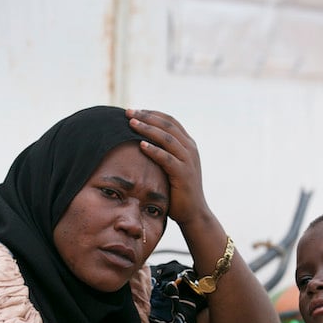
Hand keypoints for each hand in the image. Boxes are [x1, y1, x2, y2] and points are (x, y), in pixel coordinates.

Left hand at [125, 109, 208, 226]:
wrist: (193, 212)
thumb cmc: (178, 190)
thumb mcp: (172, 166)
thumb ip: (163, 152)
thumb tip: (141, 141)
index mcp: (187, 144)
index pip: (170, 121)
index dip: (152, 113)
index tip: (135, 110)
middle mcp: (190, 149)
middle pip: (167, 125)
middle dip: (147, 117)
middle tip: (129, 112)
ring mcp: (188, 161)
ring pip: (167, 138)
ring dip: (148, 129)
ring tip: (131, 123)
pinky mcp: (184, 174)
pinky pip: (167, 158)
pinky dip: (154, 150)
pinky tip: (141, 145)